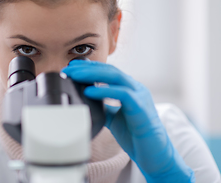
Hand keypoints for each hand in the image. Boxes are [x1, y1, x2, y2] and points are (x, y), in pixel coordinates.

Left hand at [62, 60, 194, 182]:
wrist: (154, 155)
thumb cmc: (135, 135)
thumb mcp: (113, 117)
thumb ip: (103, 106)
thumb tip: (84, 101)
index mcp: (129, 88)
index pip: (107, 71)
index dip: (89, 67)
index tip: (71, 66)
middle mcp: (136, 88)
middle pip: (109, 70)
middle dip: (87, 68)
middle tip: (68, 69)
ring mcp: (140, 96)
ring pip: (115, 77)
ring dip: (92, 74)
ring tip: (75, 75)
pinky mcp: (141, 108)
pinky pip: (122, 94)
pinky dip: (104, 92)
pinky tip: (89, 91)